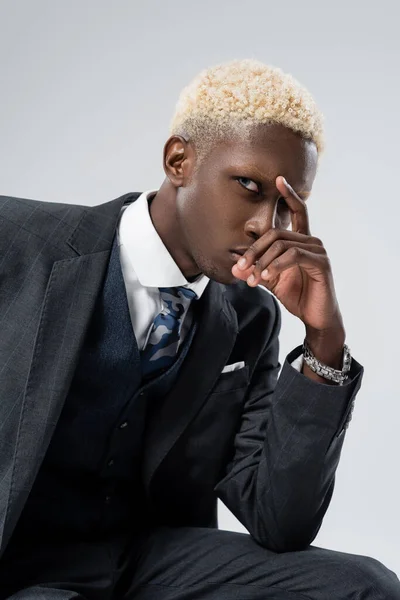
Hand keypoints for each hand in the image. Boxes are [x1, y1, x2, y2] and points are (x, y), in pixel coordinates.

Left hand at [232, 176, 344, 360]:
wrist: (315, 318)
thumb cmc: (297, 296)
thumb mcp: (270, 281)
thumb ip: (255, 270)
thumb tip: (234, 267)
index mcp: (302, 241)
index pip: (298, 212)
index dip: (289, 195)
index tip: (279, 179)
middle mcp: (312, 241)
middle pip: (276, 233)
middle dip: (253, 250)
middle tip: (240, 268)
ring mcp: (318, 251)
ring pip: (282, 245)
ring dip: (261, 262)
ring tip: (251, 279)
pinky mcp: (321, 263)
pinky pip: (293, 256)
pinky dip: (275, 266)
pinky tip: (265, 277)